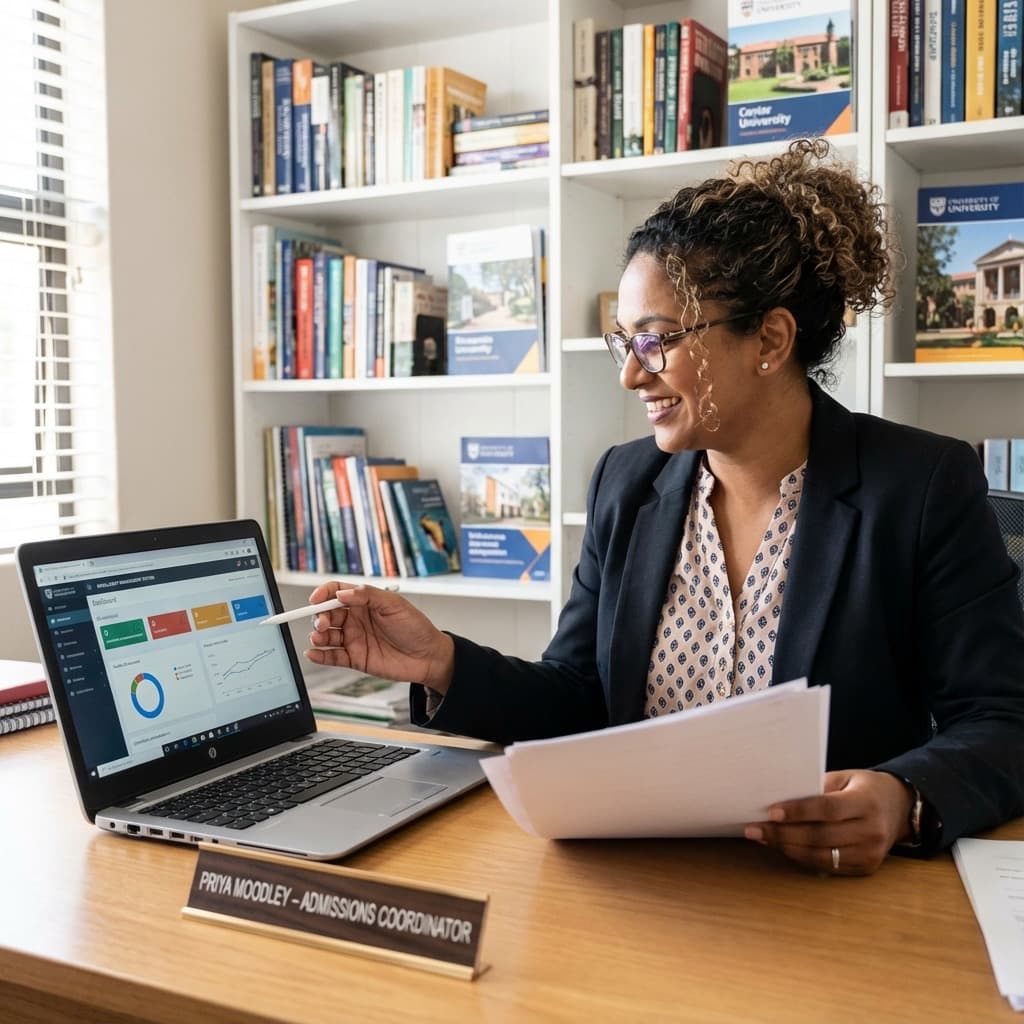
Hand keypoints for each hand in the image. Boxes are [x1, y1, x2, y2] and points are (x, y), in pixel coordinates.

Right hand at [303, 581, 454, 693]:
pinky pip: (332, 657)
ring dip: (317, 636)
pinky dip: (320, 655)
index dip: (323, 594)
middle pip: (327, 614)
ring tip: (318, 637)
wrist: (428, 656)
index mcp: (364, 602)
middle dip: (319, 617)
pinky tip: (313, 653)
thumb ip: (368, 595)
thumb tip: (342, 593)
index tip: (315, 599)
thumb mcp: (394, 605)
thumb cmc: (416, 627)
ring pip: (327, 636)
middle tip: (322, 623)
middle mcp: (356, 619)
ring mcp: (354, 639)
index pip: (336, 592)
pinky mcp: (355, 658)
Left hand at [744, 769, 913, 875]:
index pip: (828, 809)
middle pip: (821, 836)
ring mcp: (871, 853)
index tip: (771, 811)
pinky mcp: (866, 868)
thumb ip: (817, 787)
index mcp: (866, 802)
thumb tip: (779, 798)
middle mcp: (872, 831)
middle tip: (754, 828)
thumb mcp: (844, 777)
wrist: (899, 808)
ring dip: (787, 848)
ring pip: (821, 856)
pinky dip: (802, 857)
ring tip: (762, 838)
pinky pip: (828, 866)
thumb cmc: (863, 788)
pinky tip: (782, 847)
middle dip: (783, 833)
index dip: (798, 811)